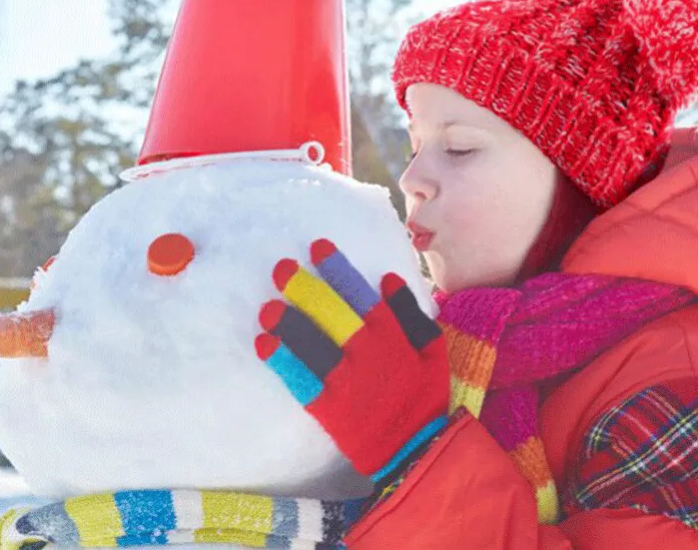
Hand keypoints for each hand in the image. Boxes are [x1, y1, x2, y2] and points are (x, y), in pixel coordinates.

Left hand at [256, 239, 448, 484]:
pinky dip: (285, 363)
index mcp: (391, 337)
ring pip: (314, 346)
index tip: (318, 248)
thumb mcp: (432, 350)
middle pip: (332, 315)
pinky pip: (304, 382)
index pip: (361, 295)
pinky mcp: (331, 409)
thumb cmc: (424, 395)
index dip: (338, 270)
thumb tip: (388, 279)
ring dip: (290, 325)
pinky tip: (265, 345)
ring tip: (267, 307)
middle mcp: (367, 354)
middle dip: (306, 289)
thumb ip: (411, 314)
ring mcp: (347, 382)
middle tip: (282, 268)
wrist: (418, 448)